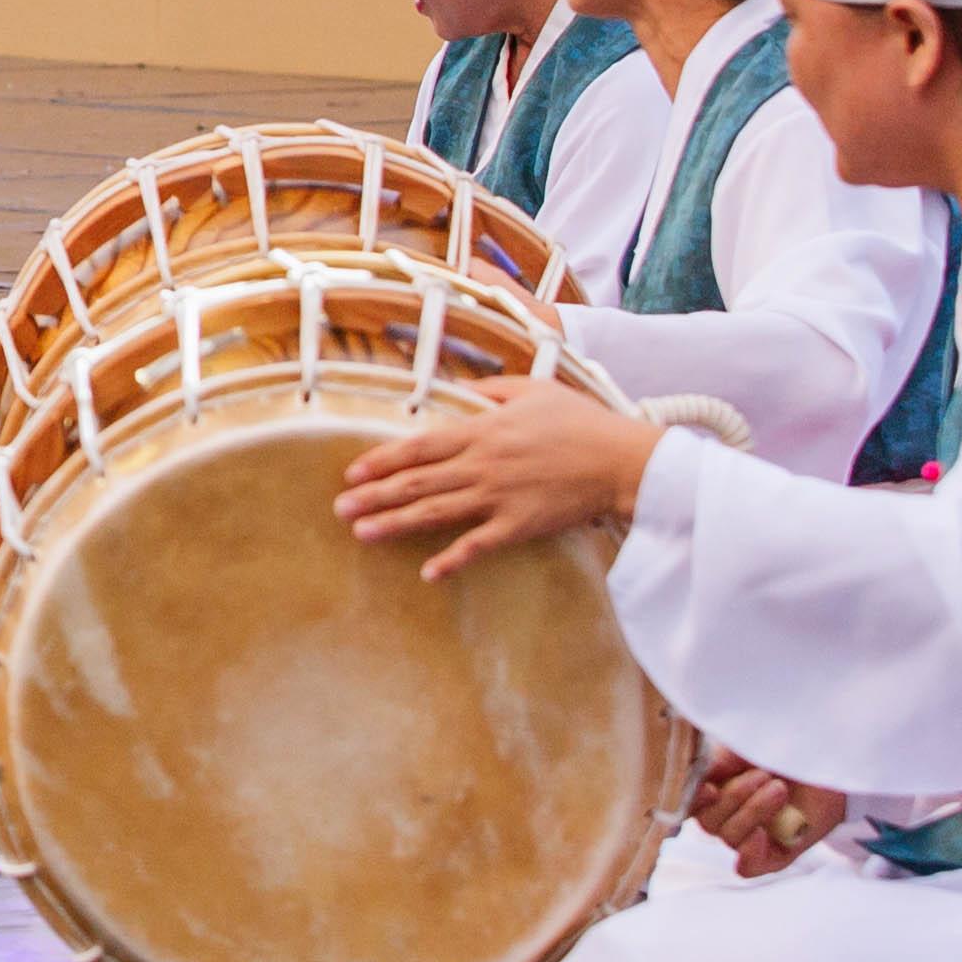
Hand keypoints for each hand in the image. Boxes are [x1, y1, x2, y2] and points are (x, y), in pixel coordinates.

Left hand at [336, 377, 659, 581]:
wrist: (622, 460)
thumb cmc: (580, 421)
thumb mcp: (532, 389)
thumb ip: (490, 390)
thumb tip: (458, 389)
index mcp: (481, 430)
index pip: (418, 446)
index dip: (382, 460)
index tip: (351, 472)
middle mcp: (482, 465)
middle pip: (417, 482)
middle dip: (374, 496)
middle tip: (339, 509)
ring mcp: (499, 497)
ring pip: (436, 513)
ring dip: (395, 524)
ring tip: (361, 534)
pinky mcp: (520, 525)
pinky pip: (478, 545)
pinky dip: (452, 559)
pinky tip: (427, 572)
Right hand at [688, 749, 847, 878]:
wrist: (829, 767)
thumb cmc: (786, 753)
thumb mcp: (749, 746)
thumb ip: (721, 759)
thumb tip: (699, 772)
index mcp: (713, 790)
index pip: (686, 804)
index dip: (692, 800)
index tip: (710, 788)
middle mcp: (726, 817)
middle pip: (708, 823)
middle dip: (735, 797)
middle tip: (764, 775)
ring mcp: (750, 838)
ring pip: (729, 838)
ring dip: (753, 812)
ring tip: (779, 789)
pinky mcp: (774, 856)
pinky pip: (746, 868)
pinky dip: (750, 853)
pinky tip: (764, 834)